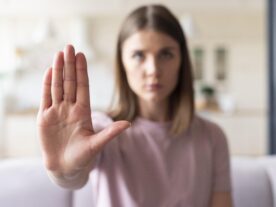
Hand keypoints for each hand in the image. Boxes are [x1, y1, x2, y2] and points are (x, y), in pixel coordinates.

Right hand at [37, 45, 129, 177]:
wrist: (65, 168)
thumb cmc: (83, 158)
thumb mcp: (97, 145)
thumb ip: (110, 133)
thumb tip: (128, 124)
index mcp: (83, 112)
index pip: (83, 87)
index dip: (82, 71)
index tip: (82, 55)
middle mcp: (70, 108)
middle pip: (70, 82)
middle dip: (69, 65)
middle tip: (69, 47)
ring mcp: (57, 111)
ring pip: (57, 86)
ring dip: (58, 70)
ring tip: (59, 54)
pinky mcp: (44, 117)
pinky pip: (46, 97)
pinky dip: (46, 84)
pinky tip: (49, 71)